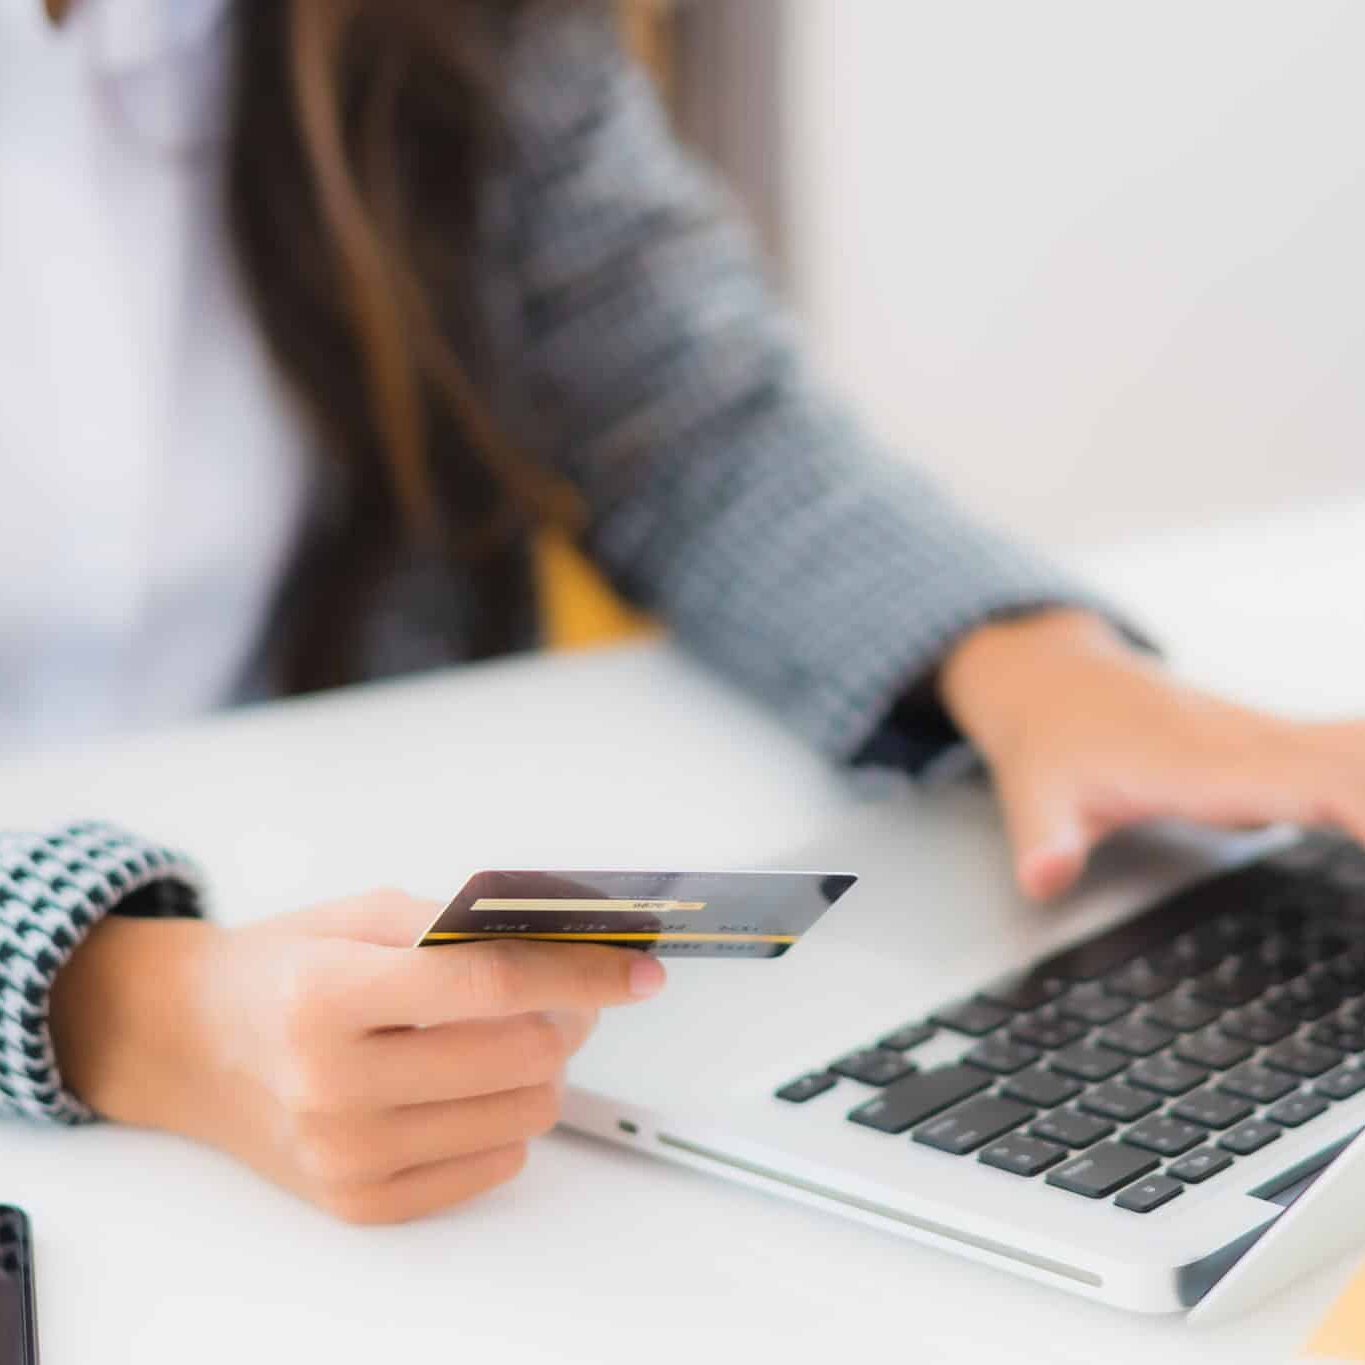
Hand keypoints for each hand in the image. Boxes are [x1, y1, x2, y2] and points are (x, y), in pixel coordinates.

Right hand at [50, 892, 664, 1222]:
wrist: (190, 1043)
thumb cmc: (281, 970)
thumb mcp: (359, 915)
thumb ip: (457, 926)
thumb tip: (565, 936)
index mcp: (329, 997)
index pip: (491, 985)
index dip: (581, 972)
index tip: (639, 968)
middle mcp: (333, 1086)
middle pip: (521, 1058)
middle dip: (567, 1017)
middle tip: (565, 992)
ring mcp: (345, 1156)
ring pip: (522, 1115)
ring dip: (541, 1070)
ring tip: (508, 1036)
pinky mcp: (358, 1202)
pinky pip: (492, 1165)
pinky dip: (504, 1121)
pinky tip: (468, 1085)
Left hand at [938, 609, 1364, 901]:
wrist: (1057, 681)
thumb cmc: (1053, 737)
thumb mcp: (1033, 791)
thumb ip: (1044, 838)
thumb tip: (1043, 877)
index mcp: (1205, 761)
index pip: (1313, 783)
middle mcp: (1256, 743)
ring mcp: (1278, 741)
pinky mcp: (1287, 748)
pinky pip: (1363, 757)